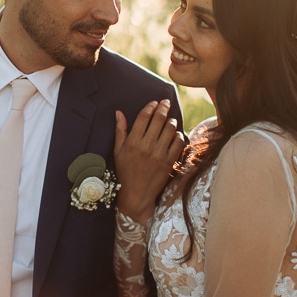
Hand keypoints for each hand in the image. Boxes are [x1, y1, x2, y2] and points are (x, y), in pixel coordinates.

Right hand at [114, 99, 184, 223]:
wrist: (136, 194)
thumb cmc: (125, 171)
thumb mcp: (118, 151)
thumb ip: (120, 130)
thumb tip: (119, 112)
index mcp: (132, 142)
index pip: (144, 117)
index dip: (150, 107)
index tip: (154, 103)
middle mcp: (146, 146)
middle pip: (158, 119)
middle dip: (163, 107)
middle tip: (166, 102)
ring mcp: (159, 154)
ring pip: (170, 128)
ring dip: (171, 120)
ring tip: (170, 119)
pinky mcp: (169, 162)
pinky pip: (178, 142)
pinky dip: (178, 135)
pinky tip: (174, 134)